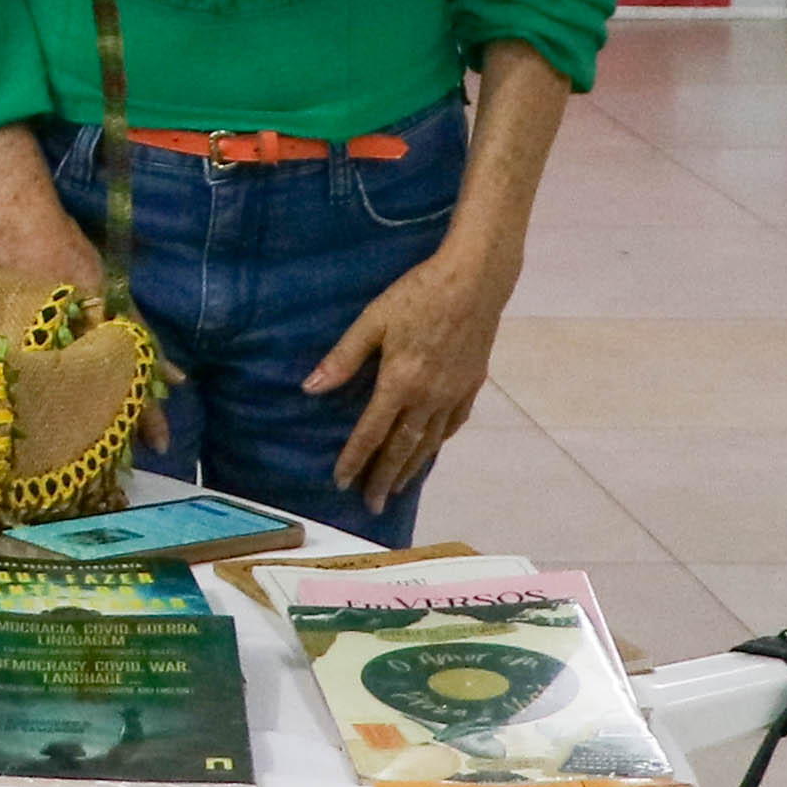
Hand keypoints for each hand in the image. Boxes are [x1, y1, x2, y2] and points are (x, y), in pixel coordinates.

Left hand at [303, 234, 516, 505]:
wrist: (475, 281)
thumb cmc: (418, 294)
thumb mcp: (373, 320)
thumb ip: (343, 358)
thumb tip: (310, 388)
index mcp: (399, 382)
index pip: (371, 432)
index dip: (355, 459)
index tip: (341, 482)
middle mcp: (428, 397)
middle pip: (403, 448)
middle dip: (385, 479)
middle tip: (372, 505)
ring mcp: (454, 393)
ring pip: (430, 442)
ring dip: (412, 468)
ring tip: (397, 487)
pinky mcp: (473, 385)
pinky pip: (453, 424)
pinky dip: (438, 442)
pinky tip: (431, 448)